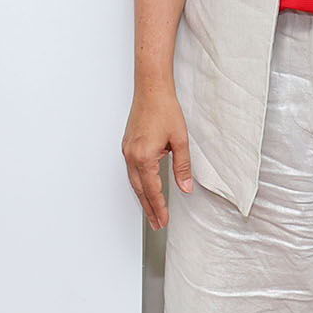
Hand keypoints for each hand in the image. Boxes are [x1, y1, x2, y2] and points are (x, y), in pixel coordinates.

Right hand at [121, 87, 195, 229]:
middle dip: (149, 208)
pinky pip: (131, 171)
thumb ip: (182, 166)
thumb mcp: (179, 140)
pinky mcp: (127, 145)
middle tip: (156, 224)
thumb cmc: (165, 109)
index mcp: (144, 157)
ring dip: (143, 197)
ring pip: (134, 181)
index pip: (152, 190)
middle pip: (140, 190)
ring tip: (151, 211)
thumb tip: (185, 187)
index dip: (159, 207)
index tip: (163, 221)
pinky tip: (144, 188)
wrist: (151, 89)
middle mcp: (132, 155)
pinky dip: (138, 184)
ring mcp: (127, 150)